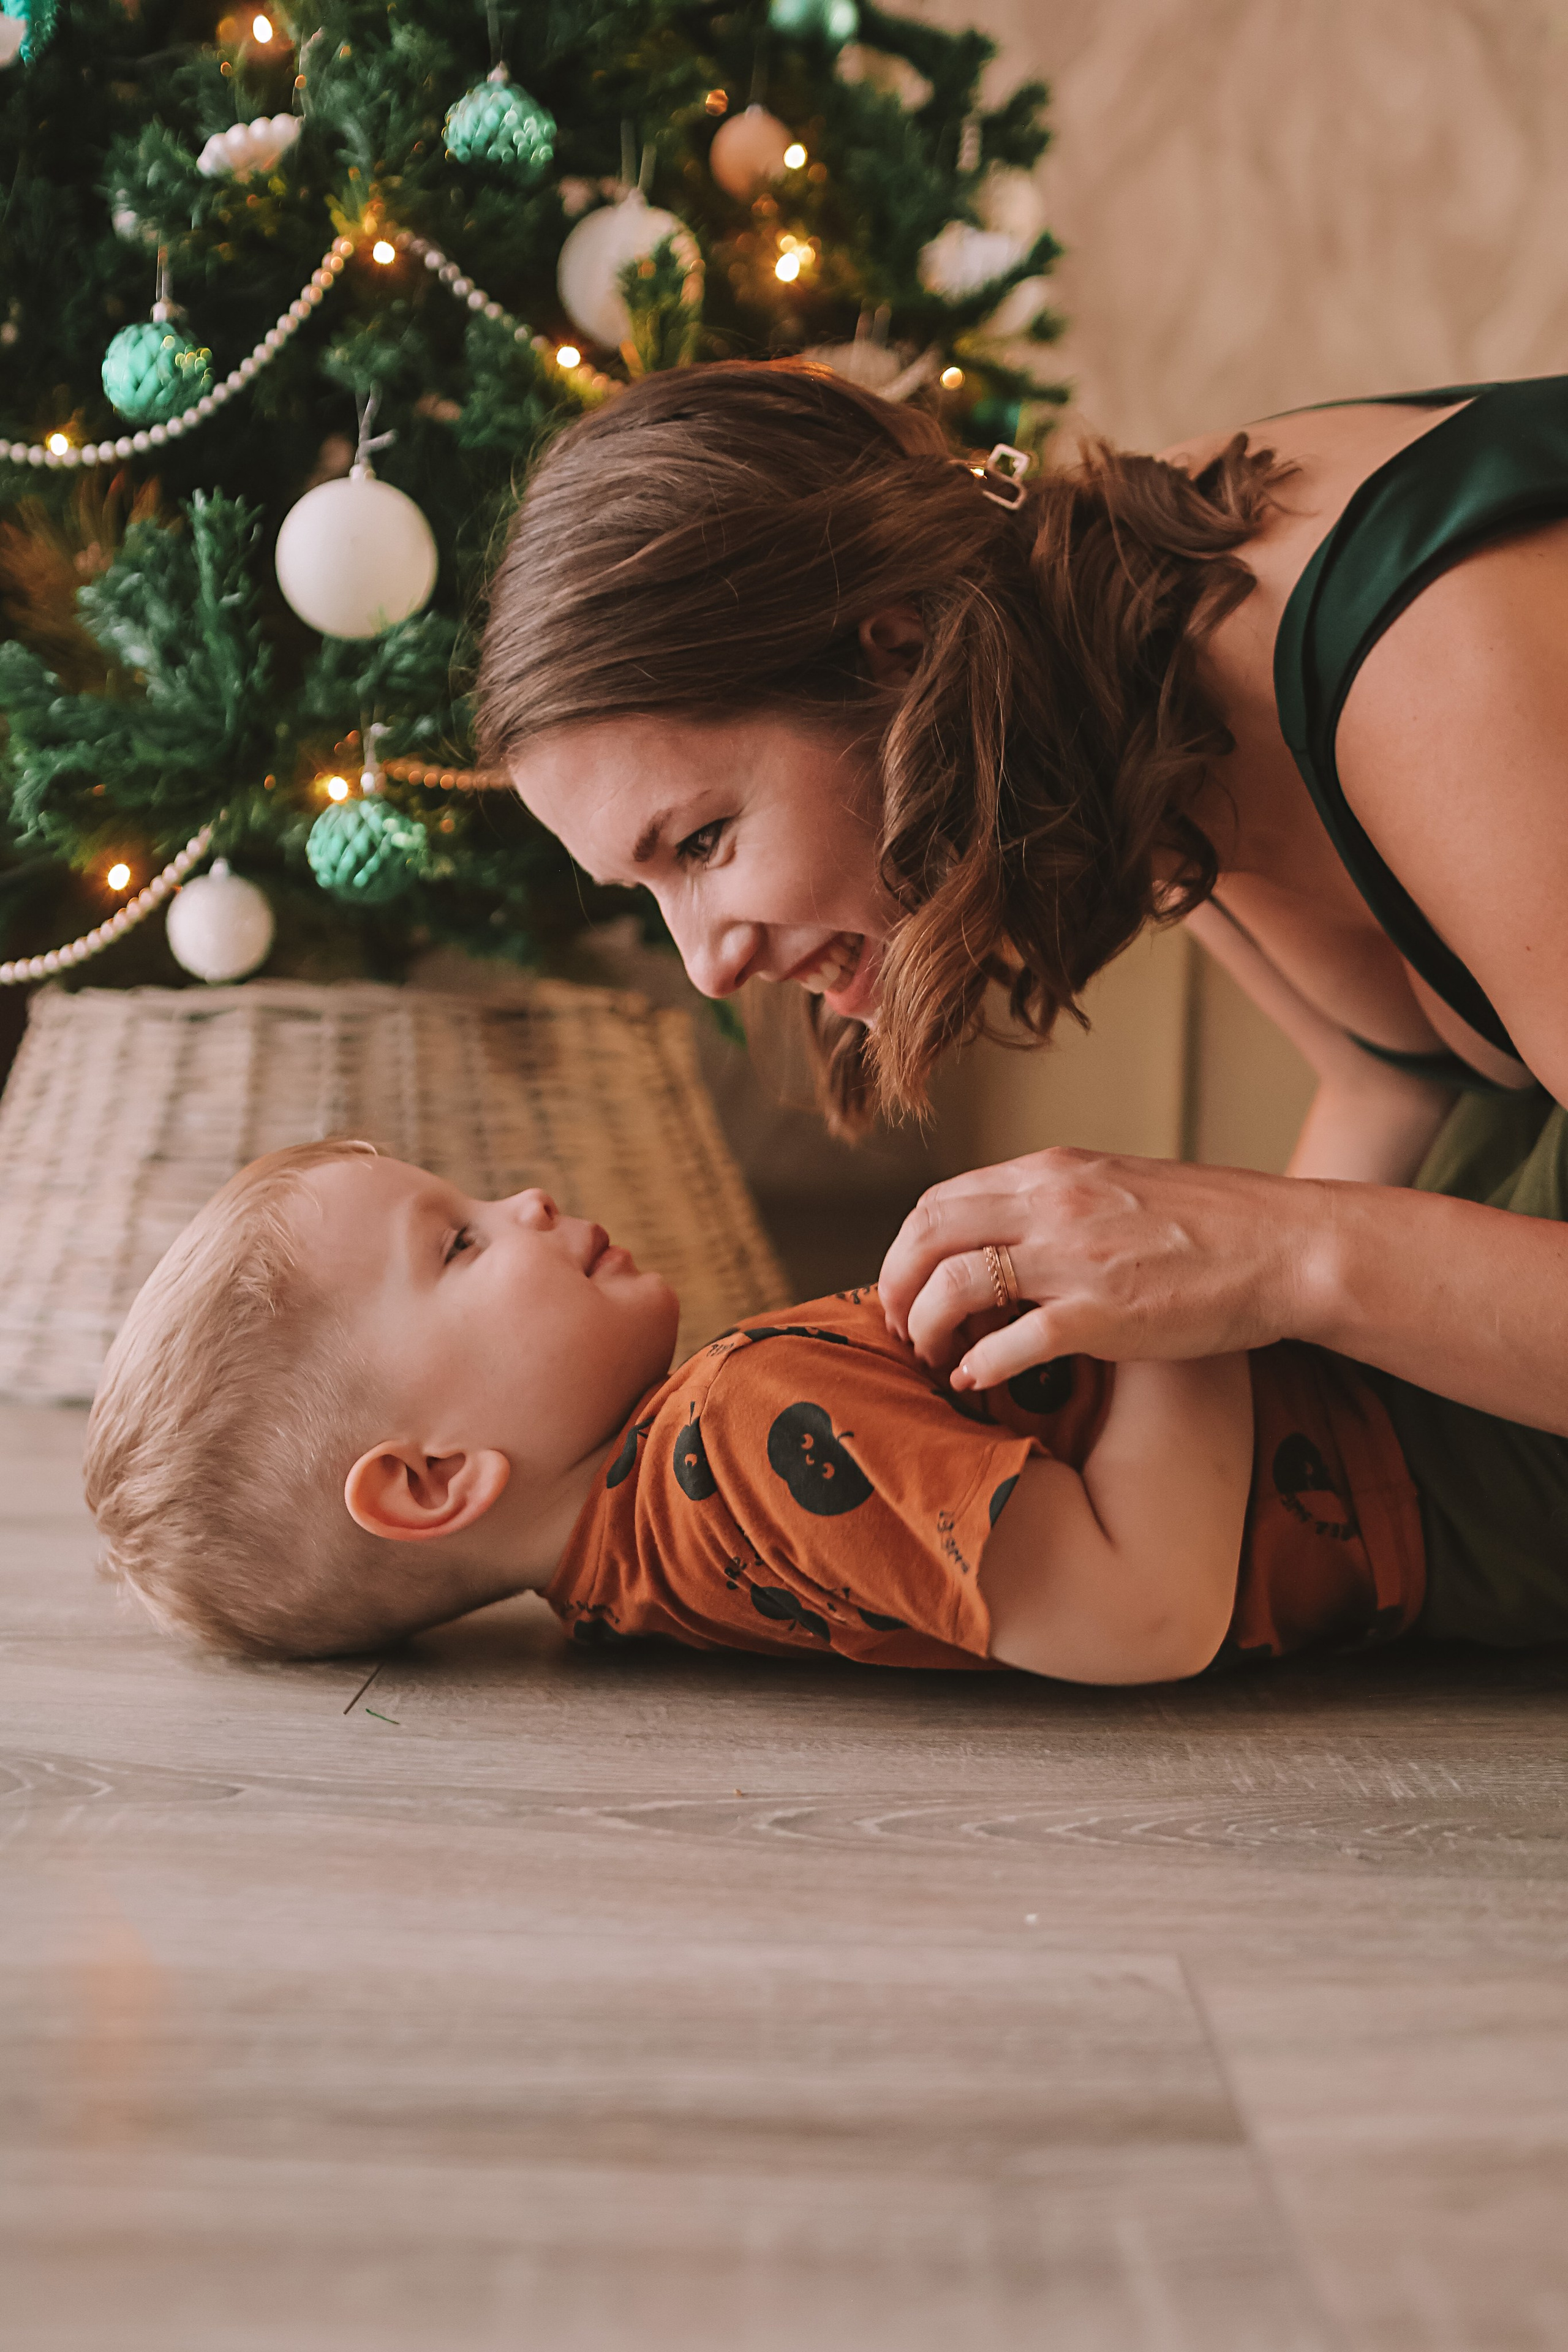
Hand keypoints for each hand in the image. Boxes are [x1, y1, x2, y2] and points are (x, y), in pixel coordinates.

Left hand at [879, 1147, 1324, 1388]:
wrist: (1287, 1248)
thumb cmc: (1212, 1225)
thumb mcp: (1119, 1187)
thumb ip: (1059, 1201)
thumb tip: (1004, 1235)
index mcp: (1054, 1170)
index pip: (940, 1199)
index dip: (906, 1247)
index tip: (905, 1284)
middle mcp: (1053, 1203)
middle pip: (927, 1234)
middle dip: (895, 1284)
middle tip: (896, 1325)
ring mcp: (1075, 1258)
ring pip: (954, 1284)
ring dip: (925, 1325)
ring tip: (932, 1355)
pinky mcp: (1102, 1314)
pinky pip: (1011, 1342)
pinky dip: (979, 1365)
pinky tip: (975, 1380)